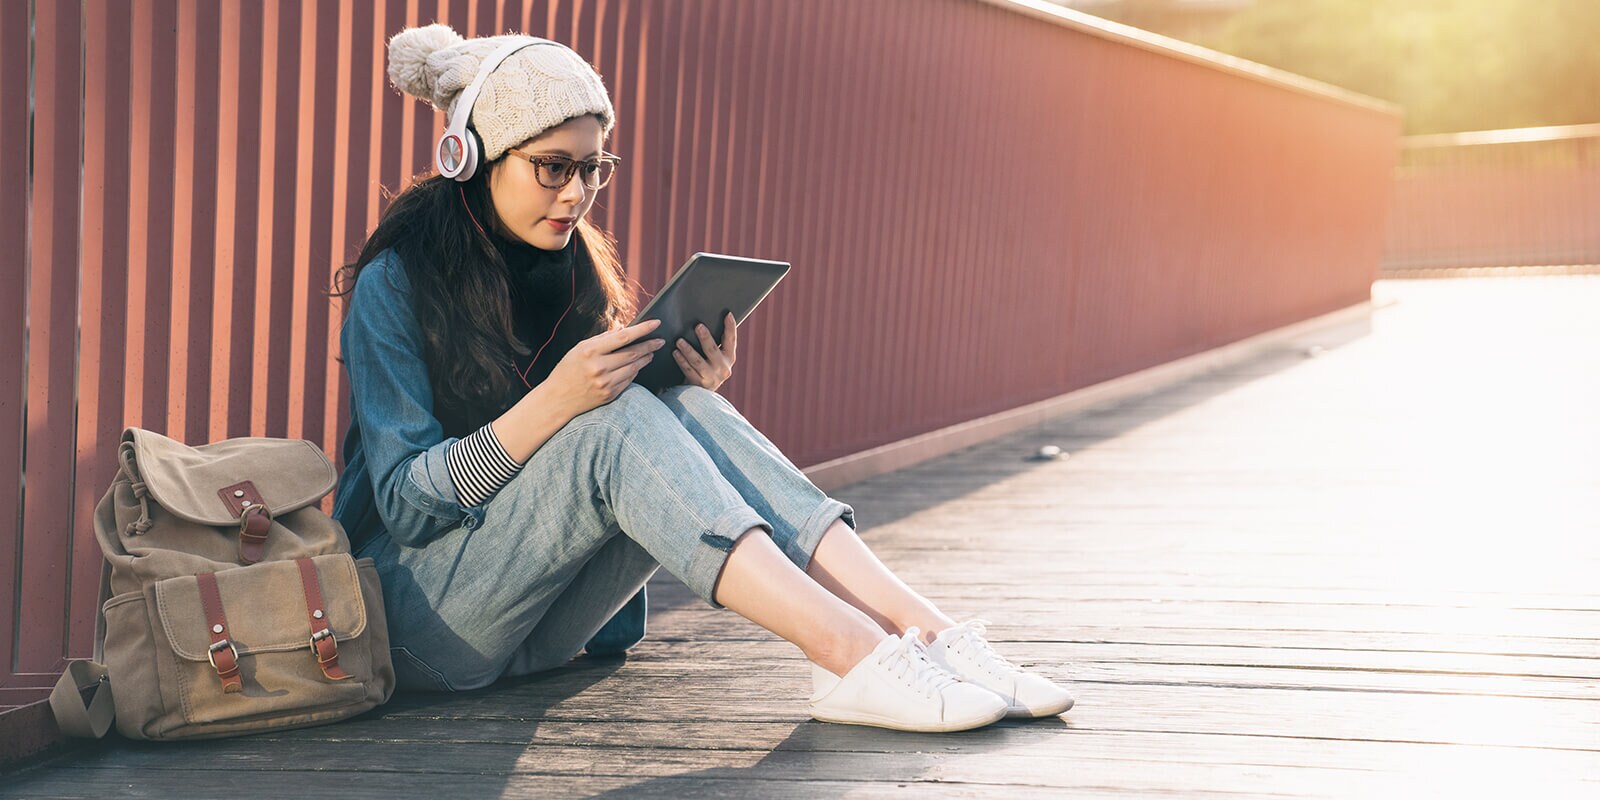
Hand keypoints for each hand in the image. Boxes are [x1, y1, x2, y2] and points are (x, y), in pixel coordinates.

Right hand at [544, 319, 664, 417]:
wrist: (557, 399)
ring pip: (634, 367)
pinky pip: (629, 380)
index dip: (643, 329)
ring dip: (646, 358)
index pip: (624, 337)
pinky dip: (635, 371)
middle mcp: (599, 367)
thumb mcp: (580, 349)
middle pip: (633, 353)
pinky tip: (638, 366)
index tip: (656, 323)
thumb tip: (624, 329)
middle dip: (650, 345)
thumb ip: (602, 339)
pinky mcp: (610, 395)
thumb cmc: (567, 370)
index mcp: (590, 351)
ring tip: (652, 352)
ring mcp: (606, 383)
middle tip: (660, 340)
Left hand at [673, 312, 736, 392]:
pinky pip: (688, 370)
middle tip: (698, 326)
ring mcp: (712, 378)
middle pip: (713, 350)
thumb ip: (714, 345)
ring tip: (679, 341)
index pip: (731, 340)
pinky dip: (681, 361)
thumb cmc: (707, 368)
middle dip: (706, 338)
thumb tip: (702, 324)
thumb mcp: (715, 358)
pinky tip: (675, 353)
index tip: (727, 314)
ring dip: (688, 350)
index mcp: (730, 358)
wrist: (701, 394)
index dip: (730, 327)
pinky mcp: (699, 385)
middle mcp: (723, 368)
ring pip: (698, 361)